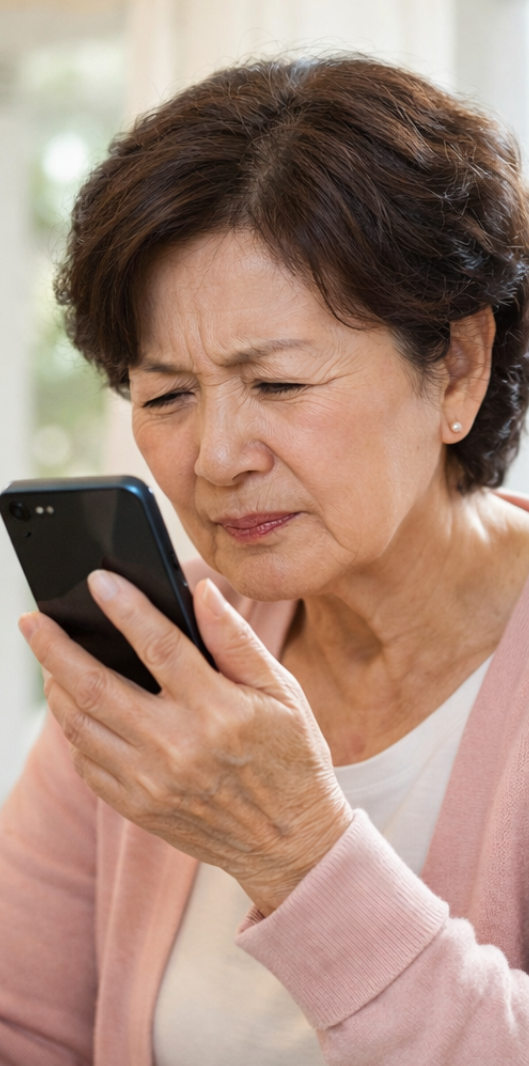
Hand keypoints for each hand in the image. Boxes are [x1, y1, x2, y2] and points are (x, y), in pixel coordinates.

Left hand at [19, 573, 352, 914]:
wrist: (291, 843)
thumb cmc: (291, 757)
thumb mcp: (282, 691)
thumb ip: (236, 641)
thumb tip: (203, 593)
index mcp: (219, 710)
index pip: (159, 645)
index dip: (125, 607)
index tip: (97, 580)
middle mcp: (178, 747)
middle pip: (95, 687)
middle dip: (55, 648)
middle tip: (33, 620)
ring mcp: (152, 783)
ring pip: (80, 726)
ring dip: (56, 687)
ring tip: (51, 662)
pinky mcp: (138, 808)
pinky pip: (86, 764)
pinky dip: (74, 731)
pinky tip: (79, 710)